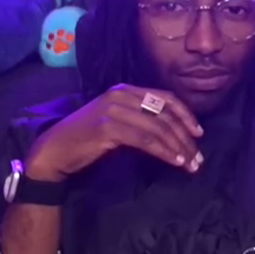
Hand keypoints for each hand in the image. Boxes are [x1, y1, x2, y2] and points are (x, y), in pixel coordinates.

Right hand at [25, 83, 205, 181]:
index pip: (165, 98)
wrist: (55, 149)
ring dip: (179, 147)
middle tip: (198, 157)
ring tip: (191, 164)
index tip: (199, 133)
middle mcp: (121, 94)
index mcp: (124, 90)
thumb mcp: (115, 121)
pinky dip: (164, 151)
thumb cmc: (86, 139)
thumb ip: (138, 119)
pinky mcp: (108, 128)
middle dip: (185, 137)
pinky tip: (175, 161)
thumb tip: (171, 132)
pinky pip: (145, 140)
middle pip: (165, 114)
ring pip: (158, 128)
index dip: (185, 114)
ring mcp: (114, 109)